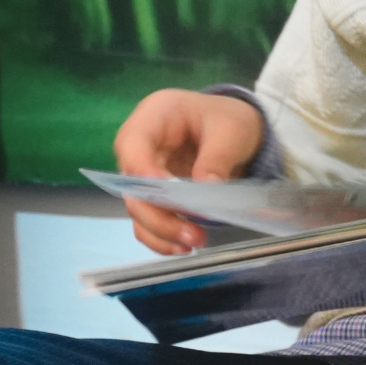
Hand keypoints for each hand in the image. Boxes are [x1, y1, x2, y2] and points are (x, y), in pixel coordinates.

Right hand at [112, 89, 264, 254]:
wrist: (234, 128)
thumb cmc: (228, 119)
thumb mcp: (231, 131)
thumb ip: (217, 157)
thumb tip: (207, 188)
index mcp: (153, 116)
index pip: (133, 145)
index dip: (142, 171)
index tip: (165, 192)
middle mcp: (139, 146)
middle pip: (131, 185)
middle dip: (159, 214)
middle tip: (192, 233)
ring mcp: (143, 172)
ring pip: (138, 207)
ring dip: (161, 231)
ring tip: (193, 243)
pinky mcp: (153, 194)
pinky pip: (148, 219)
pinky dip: (161, 237)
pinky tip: (182, 248)